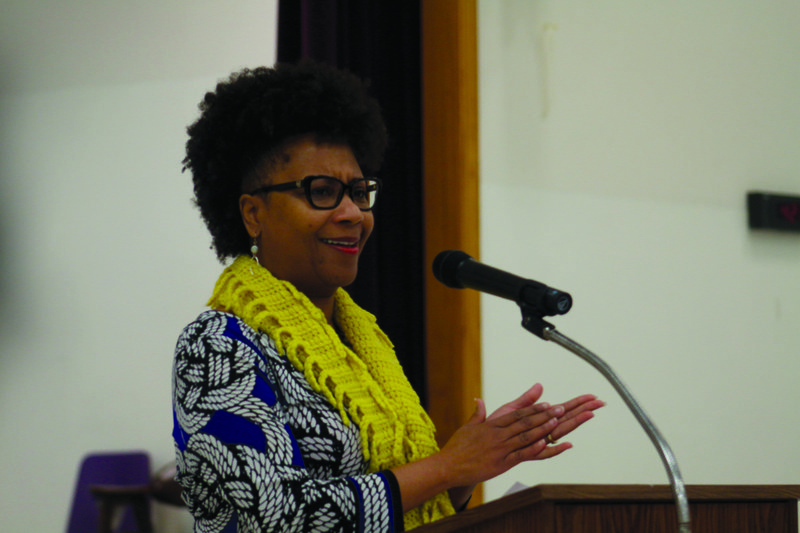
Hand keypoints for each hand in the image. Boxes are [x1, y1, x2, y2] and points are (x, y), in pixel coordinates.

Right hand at [437, 395, 564, 488]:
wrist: (448, 466)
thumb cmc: (457, 447)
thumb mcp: (467, 427)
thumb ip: (477, 414)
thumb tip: (479, 401)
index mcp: (491, 425)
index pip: (516, 414)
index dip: (533, 409)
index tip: (546, 404)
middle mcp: (498, 435)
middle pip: (524, 422)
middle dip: (544, 415)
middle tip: (559, 409)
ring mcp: (500, 449)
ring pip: (525, 436)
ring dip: (542, 428)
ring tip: (557, 422)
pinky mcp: (501, 463)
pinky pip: (520, 454)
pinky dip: (533, 448)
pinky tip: (544, 443)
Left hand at [486, 383, 603, 459]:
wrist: (479, 449)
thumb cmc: (494, 430)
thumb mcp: (510, 411)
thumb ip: (526, 400)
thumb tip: (540, 385)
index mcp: (538, 420)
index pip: (563, 409)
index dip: (577, 402)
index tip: (592, 396)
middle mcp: (541, 432)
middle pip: (567, 419)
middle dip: (584, 410)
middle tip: (600, 402)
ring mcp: (536, 443)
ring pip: (559, 433)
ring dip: (575, 424)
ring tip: (590, 415)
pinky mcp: (526, 454)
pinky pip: (543, 453)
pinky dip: (555, 448)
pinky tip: (568, 443)